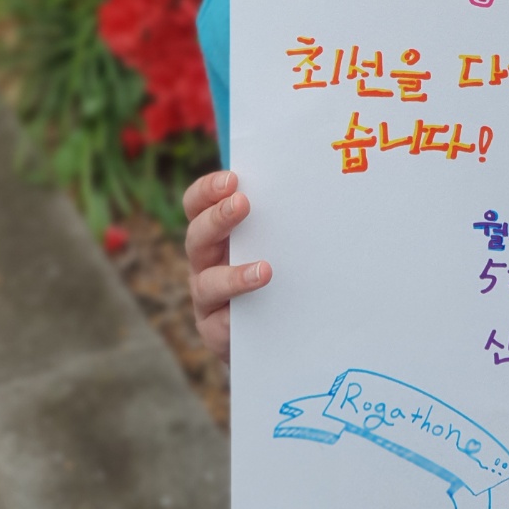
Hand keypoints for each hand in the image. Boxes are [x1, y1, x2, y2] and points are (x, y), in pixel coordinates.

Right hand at [183, 170, 272, 365]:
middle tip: (243, 204)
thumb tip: (310, 184)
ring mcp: (206, 297)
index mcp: (215, 232)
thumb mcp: (274, 238)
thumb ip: (279, 215)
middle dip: (218, 218)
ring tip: (265, 270)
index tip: (232, 179)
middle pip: (197, 236)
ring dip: (233, 275)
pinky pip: (221, 322)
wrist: (276, 324)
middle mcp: (205, 261)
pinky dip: (241, 313)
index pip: (198, 204)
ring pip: (206, 283)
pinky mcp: (214, 329)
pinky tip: (262, 309)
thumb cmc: (277, 268)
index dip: (208, 190)